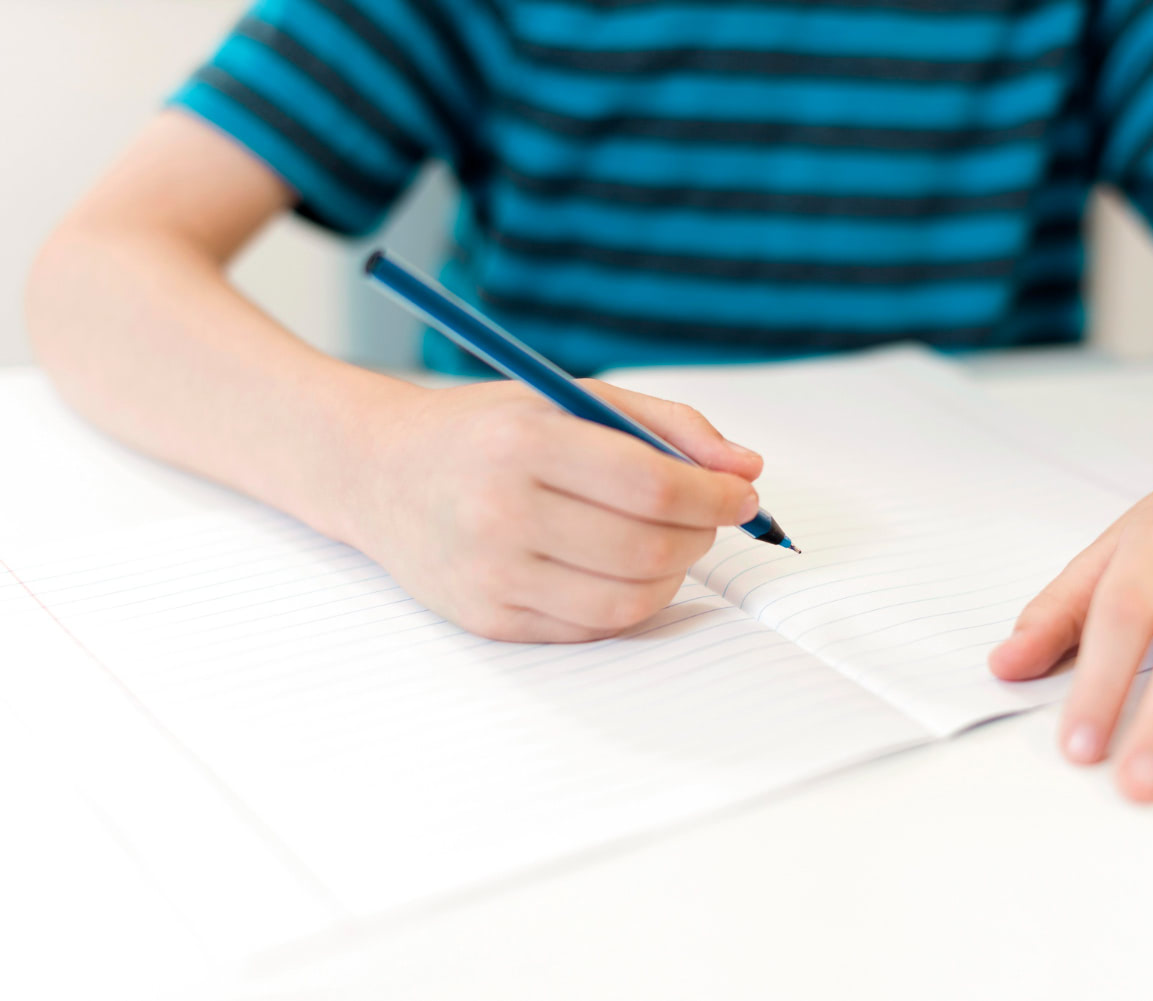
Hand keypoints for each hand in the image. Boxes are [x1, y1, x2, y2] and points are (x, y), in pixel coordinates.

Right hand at [350, 379, 762, 641]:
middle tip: (710, 518)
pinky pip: (593, 630)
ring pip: (629, 601)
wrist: (379, 473)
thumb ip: (667, 424)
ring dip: (674, 575)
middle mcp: (499, 510)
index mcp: (523, 441)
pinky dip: (629, 603)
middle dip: (703, 535)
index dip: (715, 496)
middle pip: (648, 548)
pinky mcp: (488, 620)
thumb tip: (747, 468)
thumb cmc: (487, 431)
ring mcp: (490, 574)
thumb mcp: (569, 396)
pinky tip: (623, 569)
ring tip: (670, 543)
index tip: (741, 493)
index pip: (653, 486)